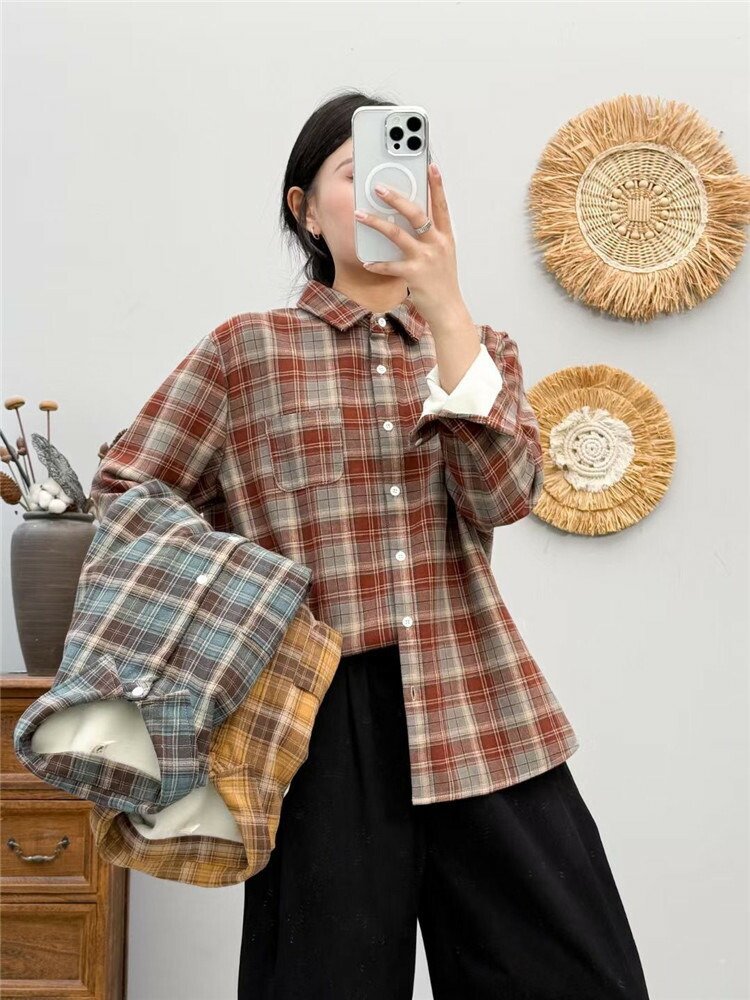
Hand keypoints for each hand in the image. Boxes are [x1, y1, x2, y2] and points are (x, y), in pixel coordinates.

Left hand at [354, 163, 464, 325]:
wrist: (448, 309)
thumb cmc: (442, 281)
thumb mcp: (442, 254)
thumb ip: (430, 236)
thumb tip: (411, 217)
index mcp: (445, 236)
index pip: (441, 204)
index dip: (436, 184)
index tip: (430, 165)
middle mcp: (437, 244)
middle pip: (416, 214)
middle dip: (396, 198)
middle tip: (378, 187)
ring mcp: (426, 259)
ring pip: (397, 234)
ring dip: (376, 223)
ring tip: (359, 214)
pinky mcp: (414, 275)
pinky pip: (390, 265)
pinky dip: (377, 263)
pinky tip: (367, 261)